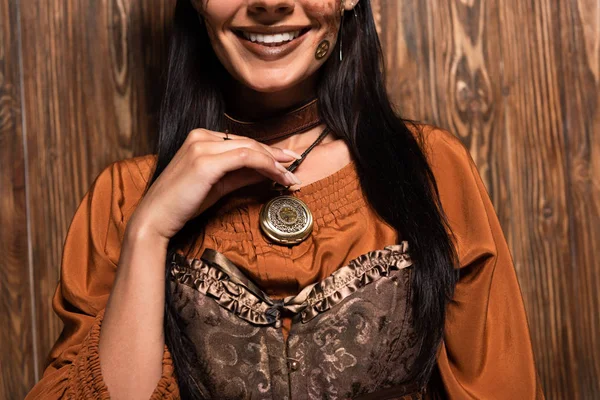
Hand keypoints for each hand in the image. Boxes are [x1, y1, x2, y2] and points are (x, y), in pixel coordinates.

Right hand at [127, 129, 300, 240]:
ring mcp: (202, 146)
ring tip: (290, 178)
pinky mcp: (206, 161)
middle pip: (249, 143)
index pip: (242, 142)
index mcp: (201, 138)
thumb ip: (240, 175)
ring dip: (275, 163)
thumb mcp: (217, 186)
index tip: (286, 162)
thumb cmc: (183, 204)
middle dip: (276, 156)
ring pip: (251, 148)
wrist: (156, 219)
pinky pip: (246, 158)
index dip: (267, 152)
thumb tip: (265, 173)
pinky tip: (278, 176)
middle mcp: (201, 136)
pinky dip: (266, 166)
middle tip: (295, 168)